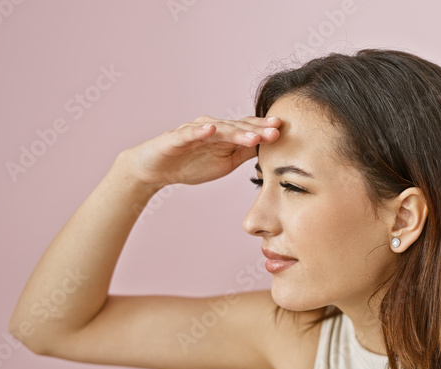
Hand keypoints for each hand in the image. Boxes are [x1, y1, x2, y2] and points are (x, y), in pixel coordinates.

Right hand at [118, 115, 280, 187]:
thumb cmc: (191, 164)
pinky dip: (201, 130)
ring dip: (237, 131)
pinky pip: (190, 133)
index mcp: (225, 135)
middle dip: (258, 129)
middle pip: (238, 127)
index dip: (265, 129)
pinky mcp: (176, 137)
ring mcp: (195, 131)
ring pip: (219, 129)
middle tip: (277, 129)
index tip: (285, 130)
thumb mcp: (225, 162)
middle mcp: (212, 128)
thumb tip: (269, 149)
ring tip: (254, 135)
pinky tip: (212, 129)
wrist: (155, 169)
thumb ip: (244, 153)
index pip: (249, 130)